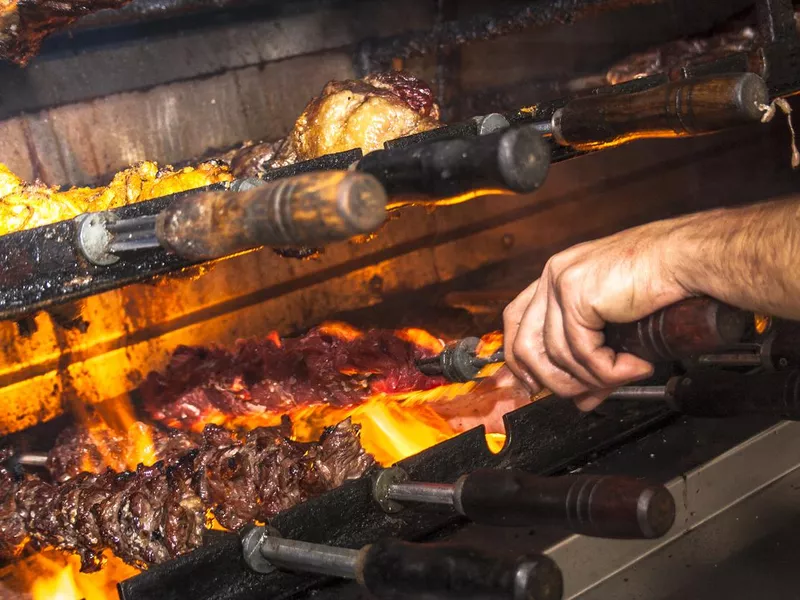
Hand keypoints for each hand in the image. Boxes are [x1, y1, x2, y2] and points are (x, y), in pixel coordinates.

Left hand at [503, 221, 691, 410]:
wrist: (686, 258)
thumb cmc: (659, 283)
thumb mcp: (615, 327)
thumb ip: (592, 362)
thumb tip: (582, 401)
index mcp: (557, 276)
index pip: (516, 321)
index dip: (518, 359)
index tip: (533, 385)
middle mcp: (553, 276)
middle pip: (524, 345)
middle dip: (553, 381)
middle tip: (587, 395)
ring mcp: (561, 283)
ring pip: (556, 356)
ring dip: (591, 379)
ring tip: (624, 376)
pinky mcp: (577, 294)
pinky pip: (582, 352)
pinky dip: (608, 370)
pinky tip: (635, 366)